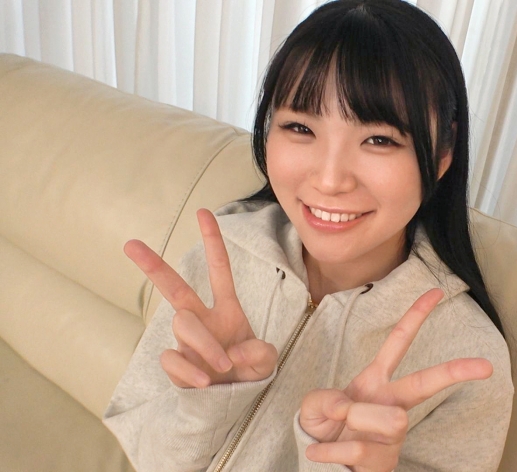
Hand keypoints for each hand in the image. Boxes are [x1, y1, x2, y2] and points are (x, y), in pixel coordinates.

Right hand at [124, 209, 277, 387]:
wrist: (234, 398)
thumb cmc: (249, 370)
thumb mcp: (267, 360)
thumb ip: (259, 353)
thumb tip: (233, 353)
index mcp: (226, 309)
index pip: (219, 270)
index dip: (212, 241)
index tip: (203, 212)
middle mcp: (202, 319)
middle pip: (175, 288)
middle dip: (153, 266)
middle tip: (131, 244)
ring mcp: (186, 341)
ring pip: (182, 325)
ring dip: (204, 344)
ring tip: (223, 366)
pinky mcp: (175, 363)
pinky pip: (173, 359)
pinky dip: (190, 371)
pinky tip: (205, 382)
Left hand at [299, 289, 492, 470]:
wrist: (322, 466)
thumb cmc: (325, 429)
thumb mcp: (314, 406)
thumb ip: (324, 398)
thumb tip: (348, 408)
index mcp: (375, 382)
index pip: (398, 343)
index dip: (415, 316)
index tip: (436, 292)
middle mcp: (390, 403)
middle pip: (425, 383)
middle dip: (455, 371)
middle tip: (486, 366)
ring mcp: (391, 434)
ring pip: (389, 419)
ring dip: (354, 421)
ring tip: (335, 431)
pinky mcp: (384, 461)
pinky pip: (359, 448)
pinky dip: (329, 451)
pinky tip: (318, 453)